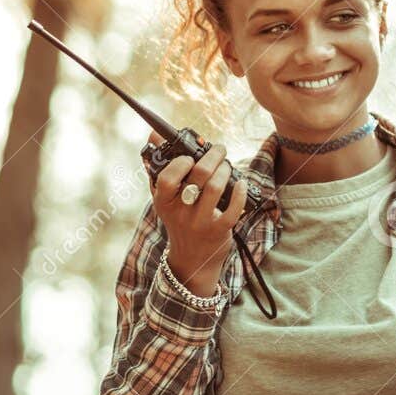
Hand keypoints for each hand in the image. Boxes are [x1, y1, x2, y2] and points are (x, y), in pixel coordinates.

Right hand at [148, 132, 247, 283]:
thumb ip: (159, 167)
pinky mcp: (218, 231)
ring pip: (216, 187)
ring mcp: (199, 222)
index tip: (190, 155)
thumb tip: (154, 135)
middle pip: (200, 175)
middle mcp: (180, 212)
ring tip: (227, 166)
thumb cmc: (179, 219)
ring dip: (226, 170)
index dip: (181, 161)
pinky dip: (240, 192)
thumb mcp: (165, 198)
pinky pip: (233, 209)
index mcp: (163, 201)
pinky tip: (241, 184)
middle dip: (213, 155)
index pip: (168, 177)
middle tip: (219, 150)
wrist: (192, 259)